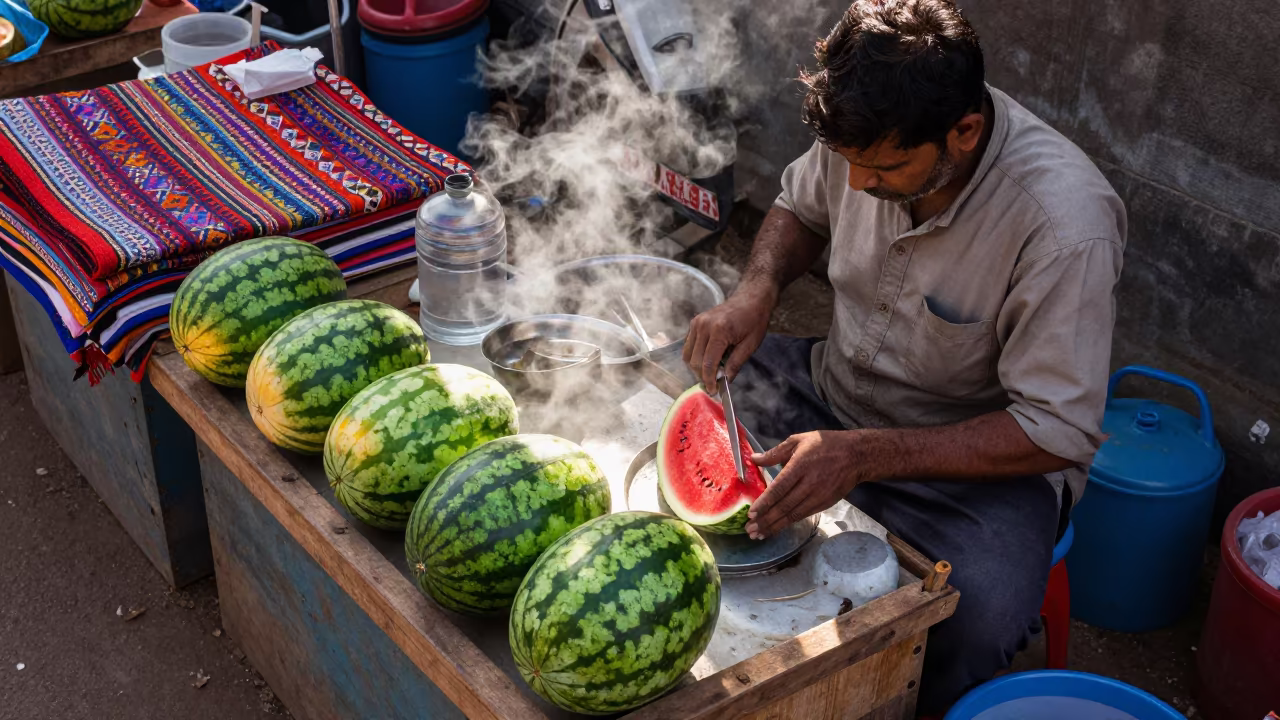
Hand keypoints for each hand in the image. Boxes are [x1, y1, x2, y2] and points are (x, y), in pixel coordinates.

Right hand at [682, 288, 774, 389]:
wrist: (751, 299)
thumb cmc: (754, 320)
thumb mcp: (750, 345)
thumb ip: (735, 364)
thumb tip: (724, 381)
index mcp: (720, 330)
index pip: (708, 363)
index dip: (709, 380)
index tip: (713, 391)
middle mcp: (704, 325)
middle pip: (695, 361)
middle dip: (703, 376)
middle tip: (714, 384)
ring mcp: (697, 323)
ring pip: (688, 355)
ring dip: (697, 367)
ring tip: (712, 372)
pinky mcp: (695, 322)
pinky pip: (689, 346)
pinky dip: (696, 357)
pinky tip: (709, 359)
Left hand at [745, 430, 872, 538]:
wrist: (857, 455)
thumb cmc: (826, 444)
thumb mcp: (799, 440)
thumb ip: (775, 452)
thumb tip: (754, 459)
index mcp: (801, 466)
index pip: (779, 488)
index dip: (765, 503)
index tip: (751, 513)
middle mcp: (810, 483)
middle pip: (785, 506)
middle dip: (766, 520)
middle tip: (750, 530)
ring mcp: (818, 496)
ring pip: (793, 515)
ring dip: (775, 526)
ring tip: (759, 534)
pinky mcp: (825, 503)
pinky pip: (803, 515)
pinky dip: (789, 523)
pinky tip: (777, 528)